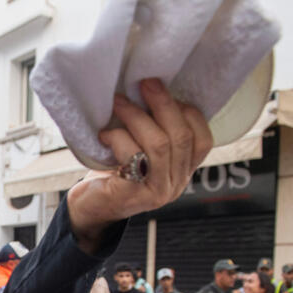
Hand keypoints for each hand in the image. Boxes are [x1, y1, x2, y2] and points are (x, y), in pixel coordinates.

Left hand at [65, 79, 212, 253]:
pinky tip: (104, 135)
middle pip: (181, 137)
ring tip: (118, 103)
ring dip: (137, 117)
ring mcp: (156, 192)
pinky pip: (132, 157)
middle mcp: (175, 184)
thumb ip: (155, 131)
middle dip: (163, 104)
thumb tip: (152, 88)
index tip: (164, 93)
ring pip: (159, 145)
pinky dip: (118, 137)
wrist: (88, 209)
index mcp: (182, 172)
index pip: (203, 140)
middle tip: (144, 83)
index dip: (188, 112)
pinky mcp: (132, 194)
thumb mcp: (142, 152)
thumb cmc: (114, 174)